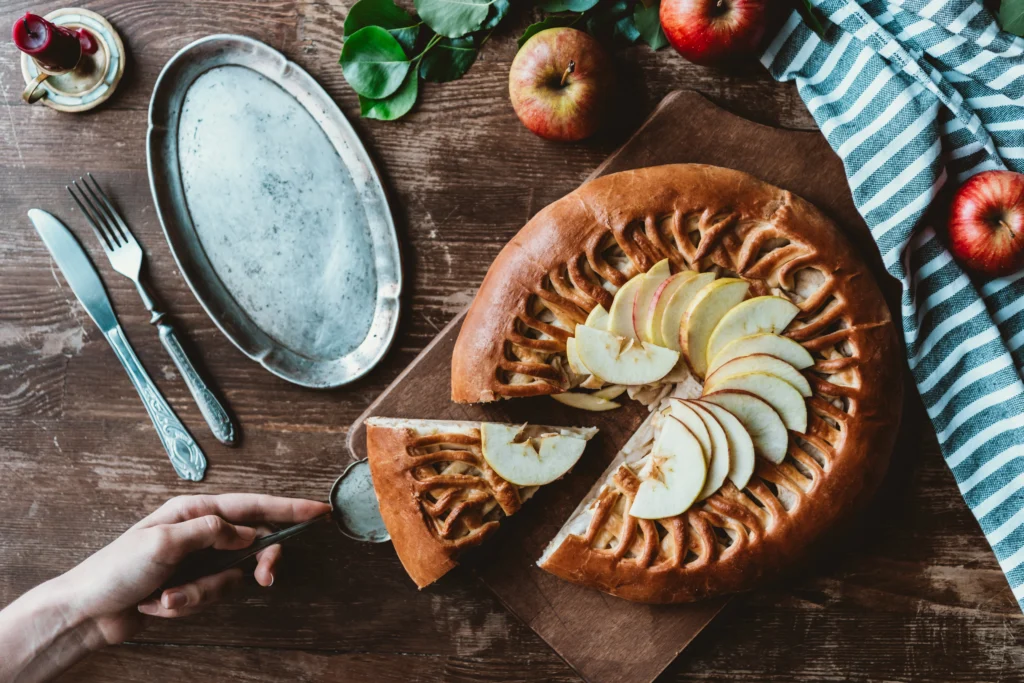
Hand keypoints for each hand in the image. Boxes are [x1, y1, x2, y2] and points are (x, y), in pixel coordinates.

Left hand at [59, 494, 329, 645]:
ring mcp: (196, 561)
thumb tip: (247, 534)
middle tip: (264, 578)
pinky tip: (158, 605)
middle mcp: (200, 531)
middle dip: (256, 564)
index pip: (253, 506)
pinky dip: (186, 605)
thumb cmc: (115, 570)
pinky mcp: (191, 587)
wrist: (87, 612)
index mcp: (194, 511)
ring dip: (200, 594)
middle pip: (251, 543)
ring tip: (166, 598)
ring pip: (230, 578)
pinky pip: (211, 597)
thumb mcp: (165, 543)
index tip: (319, 511)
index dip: (289, 508)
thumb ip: (212, 532)